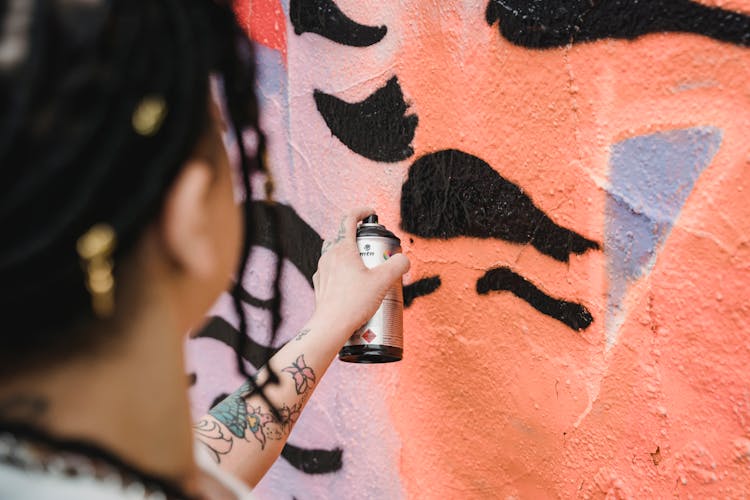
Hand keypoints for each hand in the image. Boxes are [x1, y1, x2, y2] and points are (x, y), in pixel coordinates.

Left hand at [312, 207, 409, 339]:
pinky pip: (331, 270)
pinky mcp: (320, 285)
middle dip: (358, 237)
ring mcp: (322, 270)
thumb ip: (397, 266)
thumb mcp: (383, 282)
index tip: (371, 214)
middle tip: (373, 248)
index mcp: (342, 249)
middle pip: (342, 236)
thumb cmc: (353, 303)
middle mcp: (329, 256)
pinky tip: (352, 284)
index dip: (361, 212)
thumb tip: (404, 260)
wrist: (330, 326)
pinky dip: (342, 271)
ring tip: (364, 268)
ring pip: (335, 253)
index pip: (349, 219)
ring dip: (349, 255)